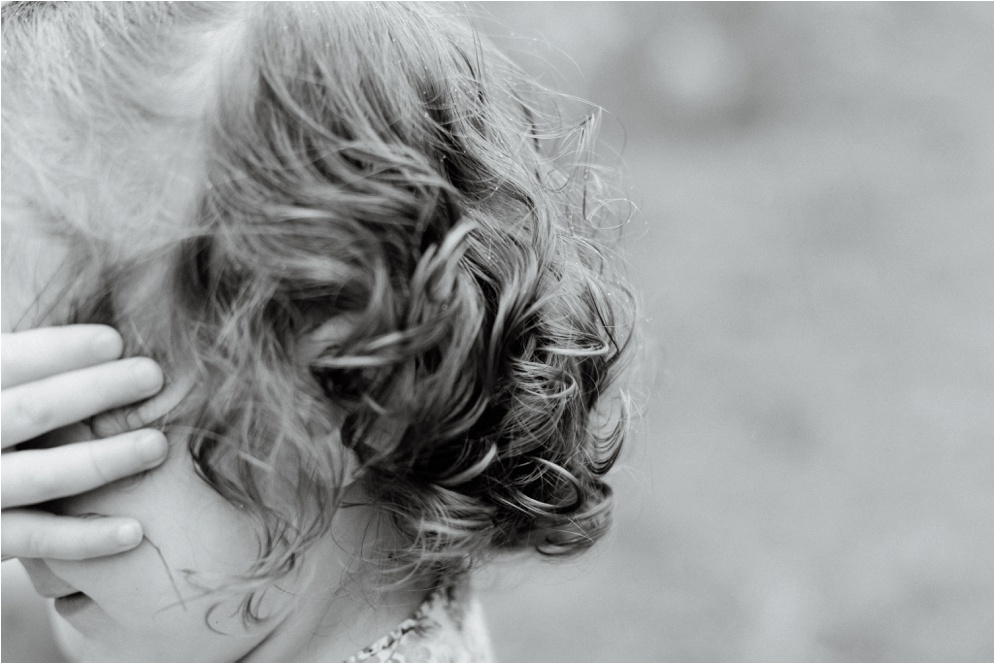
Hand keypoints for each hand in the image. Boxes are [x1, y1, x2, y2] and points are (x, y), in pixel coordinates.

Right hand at [1, 325, 167, 560]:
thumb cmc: (3, 427)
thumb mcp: (5, 390)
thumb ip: (36, 370)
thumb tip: (115, 338)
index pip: (8, 362)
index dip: (59, 349)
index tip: (115, 341)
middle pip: (31, 411)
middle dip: (94, 391)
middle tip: (153, 375)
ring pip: (42, 477)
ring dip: (104, 460)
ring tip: (158, 446)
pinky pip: (36, 539)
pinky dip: (85, 537)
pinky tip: (134, 531)